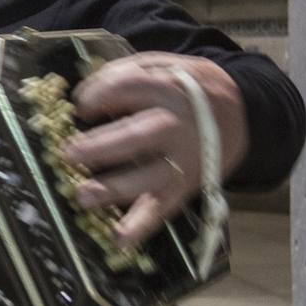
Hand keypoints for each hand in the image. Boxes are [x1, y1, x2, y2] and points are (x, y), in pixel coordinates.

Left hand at [60, 52, 247, 246]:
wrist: (238, 112)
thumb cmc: (182, 87)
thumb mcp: (160, 65)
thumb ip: (124, 74)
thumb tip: (83, 95)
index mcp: (168, 89)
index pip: (128, 88)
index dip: (98, 95)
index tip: (79, 106)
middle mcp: (175, 126)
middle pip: (136, 136)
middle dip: (100, 146)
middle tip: (68, 153)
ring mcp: (180, 160)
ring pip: (147, 177)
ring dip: (113, 188)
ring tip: (82, 195)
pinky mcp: (182, 187)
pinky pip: (161, 210)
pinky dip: (140, 228)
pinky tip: (118, 240)